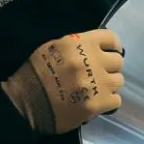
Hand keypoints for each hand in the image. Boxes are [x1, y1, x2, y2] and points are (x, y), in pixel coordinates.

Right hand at [0, 29, 124, 134]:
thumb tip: (98, 49)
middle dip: (110, 68)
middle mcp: (90, 61)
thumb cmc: (36, 74)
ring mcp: (96, 83)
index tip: (111, 52)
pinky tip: (97, 102)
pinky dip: (109, 102)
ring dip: (110, 85)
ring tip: (97, 90)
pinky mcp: (97, 105)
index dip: (113, 46)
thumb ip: (78, 46)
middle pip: (118, 61)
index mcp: (79, 43)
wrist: (24, 103)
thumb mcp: (53, 48)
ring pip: (119, 81)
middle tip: (100, 74)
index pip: (110, 38)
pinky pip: (116, 100)